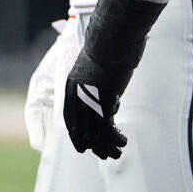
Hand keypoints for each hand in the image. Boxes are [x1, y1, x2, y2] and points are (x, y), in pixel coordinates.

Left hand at [63, 0, 165, 159]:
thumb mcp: (96, 69)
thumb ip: (96, 86)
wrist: (113, 36)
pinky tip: (123, 141)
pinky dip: (114, 138)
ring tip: (118, 151)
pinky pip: (106, 128)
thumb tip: (109, 103)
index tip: (84, 147)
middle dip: (93, 146)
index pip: (69, 118)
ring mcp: (88, 98)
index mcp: (71, 87)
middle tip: (106, 154)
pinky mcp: (103, 100)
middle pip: (81, 130)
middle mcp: (76, 95)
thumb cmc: (109, 49)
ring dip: (106, 146)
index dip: (77, 135)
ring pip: (94, 133)